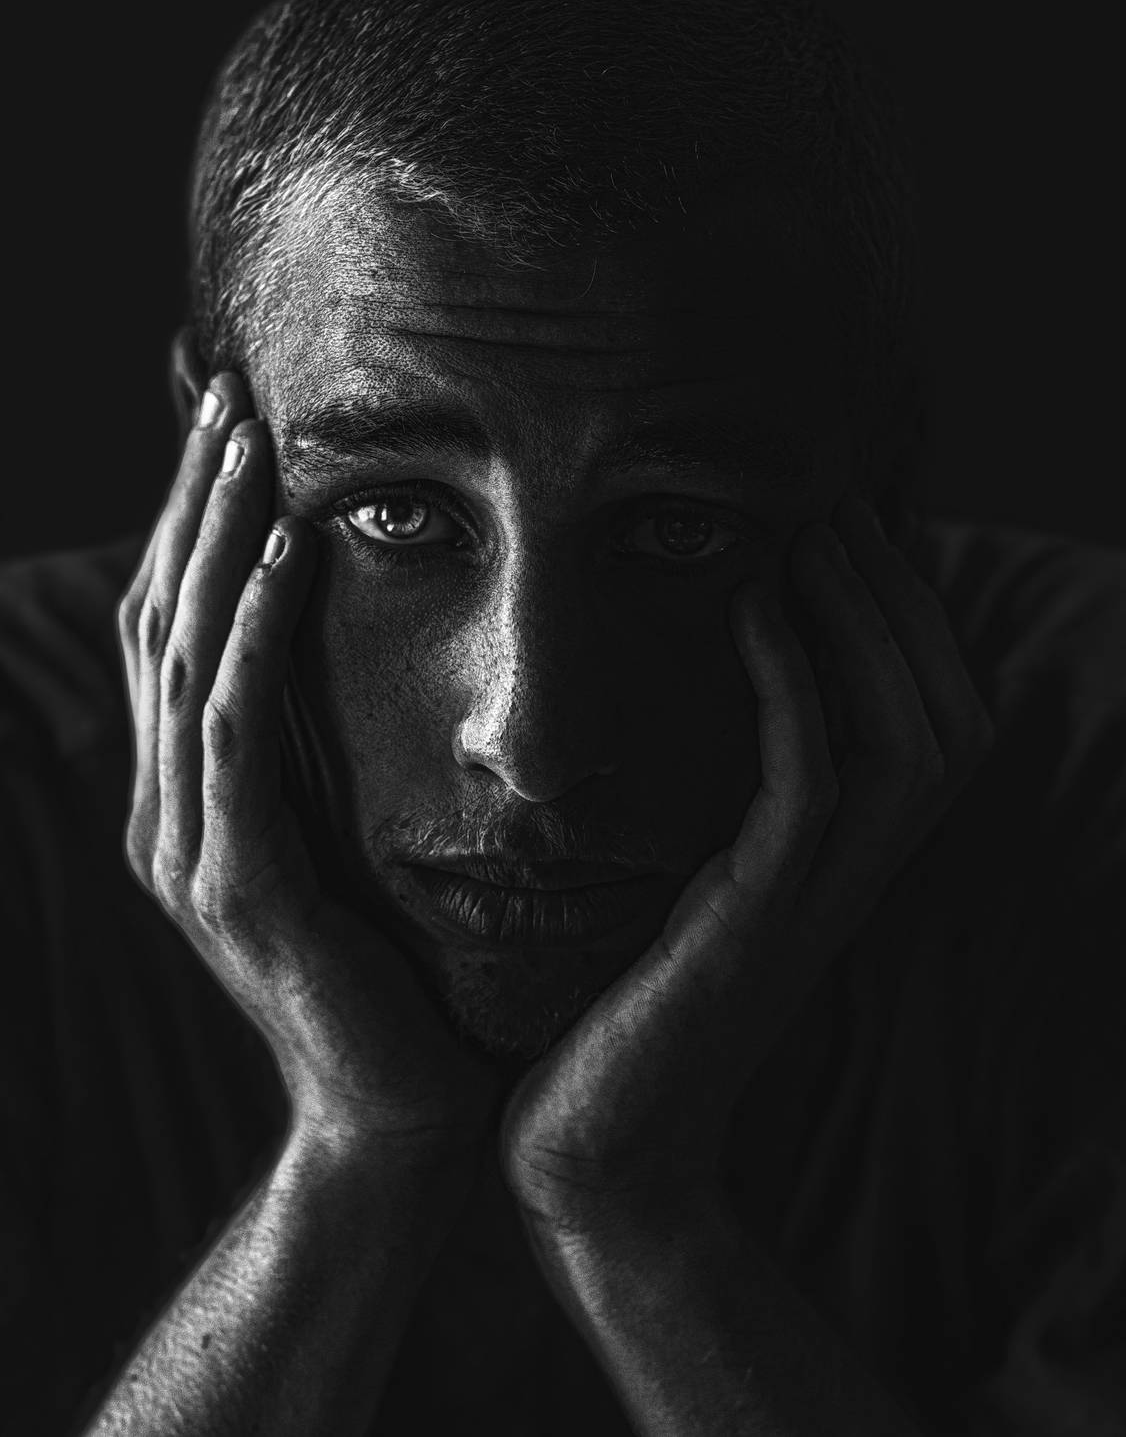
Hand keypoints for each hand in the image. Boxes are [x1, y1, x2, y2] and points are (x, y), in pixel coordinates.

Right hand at [117, 373, 498, 1159]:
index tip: (237, 424)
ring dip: (214, 542)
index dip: (194, 523)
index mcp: (188, 803)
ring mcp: (187, 854)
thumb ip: (322, 756)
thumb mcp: (344, 845)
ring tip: (251, 441)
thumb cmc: (391, 977)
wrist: (397, 1117)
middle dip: (192, 503)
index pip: (176, 631)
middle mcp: (165, 817)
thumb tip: (349, 650)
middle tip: (227, 391)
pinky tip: (281, 558)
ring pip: (184, 660)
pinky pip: (234, 736)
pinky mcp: (236, 887)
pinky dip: (250, 638)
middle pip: (161, 621)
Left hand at [500, 494, 994, 1230]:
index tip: (850, 531)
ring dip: (861, 619)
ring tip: (810, 533)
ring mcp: (813, 903)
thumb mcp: (691, 894)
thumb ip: (724, 816)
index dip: (911, 622)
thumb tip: (706, 713)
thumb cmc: (624, 1015)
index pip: (935, 724)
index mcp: (844, 871)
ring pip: (900, 735)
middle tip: (840, 505)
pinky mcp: (756, 918)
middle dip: (901, 599)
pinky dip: (796, 680)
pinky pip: (809, 778)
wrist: (597, 1147)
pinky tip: (754, 606)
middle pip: (943, 714)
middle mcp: (852, 882)